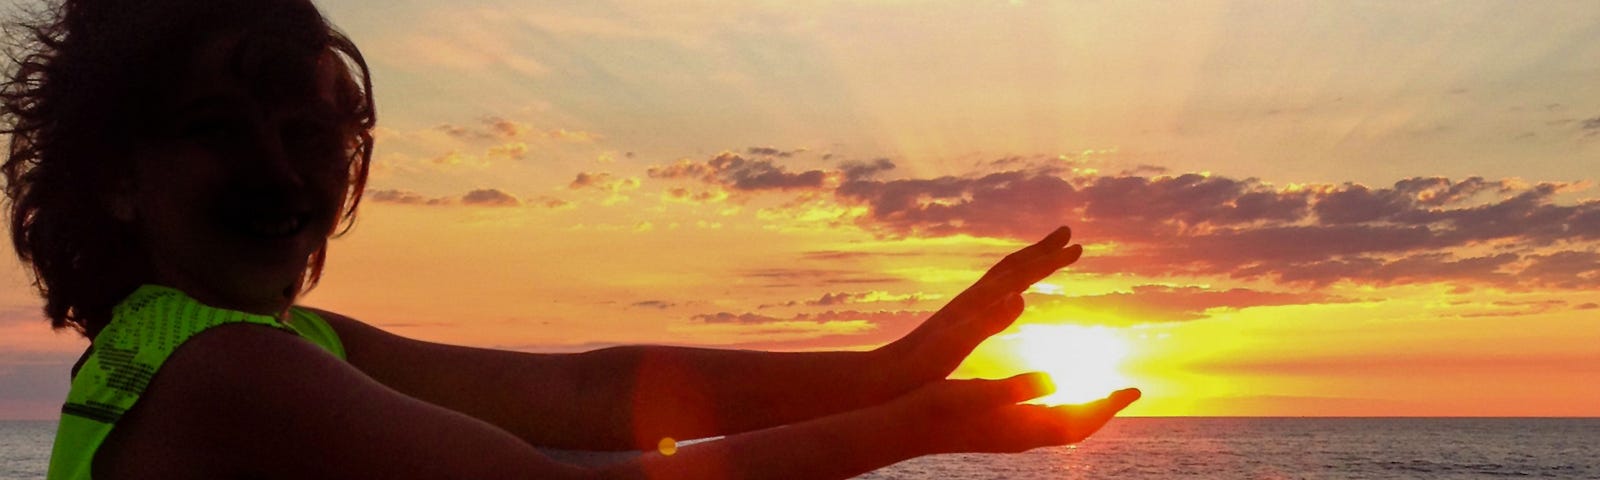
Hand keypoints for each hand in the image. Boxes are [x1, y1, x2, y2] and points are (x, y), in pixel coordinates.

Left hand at [880, 226, 1083, 382]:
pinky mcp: (959, 322)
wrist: (887, 373)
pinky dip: (1010, 287)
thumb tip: (1021, 294)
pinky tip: (1012, 297)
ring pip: (1002, 277)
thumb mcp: (958, 343)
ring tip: (1045, 258)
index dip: (1050, 260)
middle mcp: (971, 298)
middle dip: (1042, 250)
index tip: (1078, 247)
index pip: (1020, 273)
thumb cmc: (922, 364)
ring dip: (1027, 263)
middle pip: (1012, 265)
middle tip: (1069, 235)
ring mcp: (965, 308)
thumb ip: (988, 320)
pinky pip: (993, 296)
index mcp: (976, 302)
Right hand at [885, 373, 1140, 454]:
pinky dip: (1059, 408)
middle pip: (1074, 428)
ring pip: (1058, 427)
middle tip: (1129, 391)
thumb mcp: (975, 391)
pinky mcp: (996, 430)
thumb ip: (1015, 387)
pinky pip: (1041, 422)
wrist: (900, 429)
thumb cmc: (933, 408)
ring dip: (1083, 410)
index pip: (1077, 422)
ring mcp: (1007, 435)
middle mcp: (1019, 436)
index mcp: (1019, 427)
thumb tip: (1055, 379)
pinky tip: (1053, 396)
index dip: (1106, 406)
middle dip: (1103, 409)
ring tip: (1102, 394)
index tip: (1133, 390)